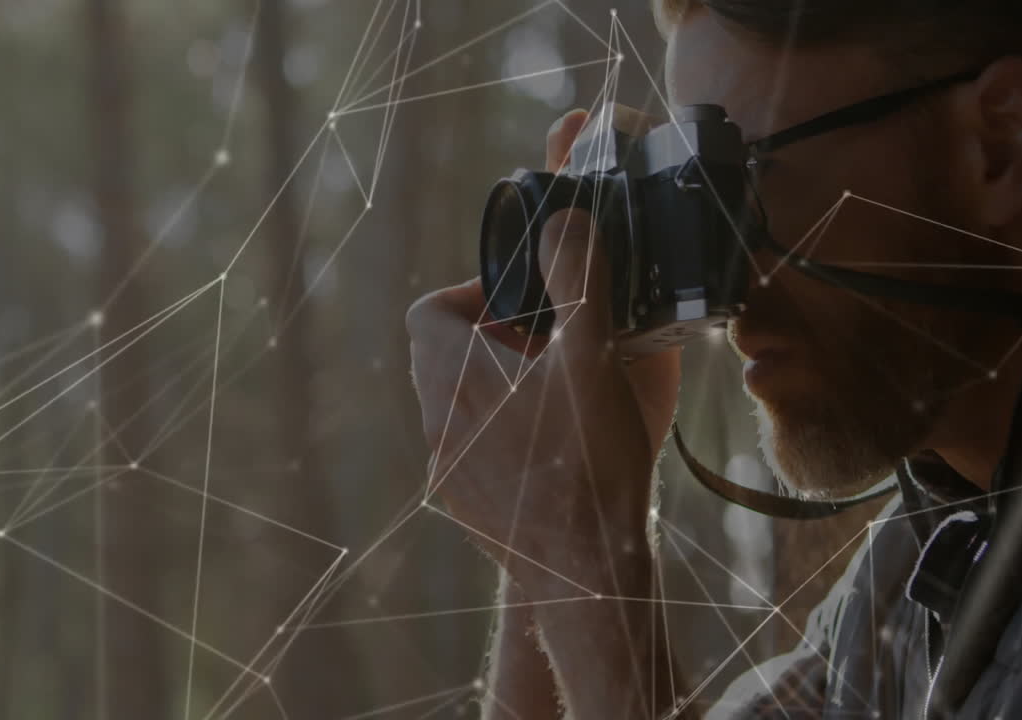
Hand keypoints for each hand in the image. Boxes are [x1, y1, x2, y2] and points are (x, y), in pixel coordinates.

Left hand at [406, 109, 680, 590]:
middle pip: (441, 356)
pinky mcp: (468, 508)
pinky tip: (555, 450)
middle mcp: (437, 422)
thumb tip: (566, 217)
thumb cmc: (589, 460)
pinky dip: (502, 435)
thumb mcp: (593, 352)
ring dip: (496, 389)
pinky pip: (472, 452)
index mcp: (454, 374)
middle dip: (490, 339)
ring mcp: (447, 472)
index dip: (470, 293)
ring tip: (557, 394)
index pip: (428, 309)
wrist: (585, 572)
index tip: (522, 304)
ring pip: (456, 407)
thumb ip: (577, 275)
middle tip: (548, 345)